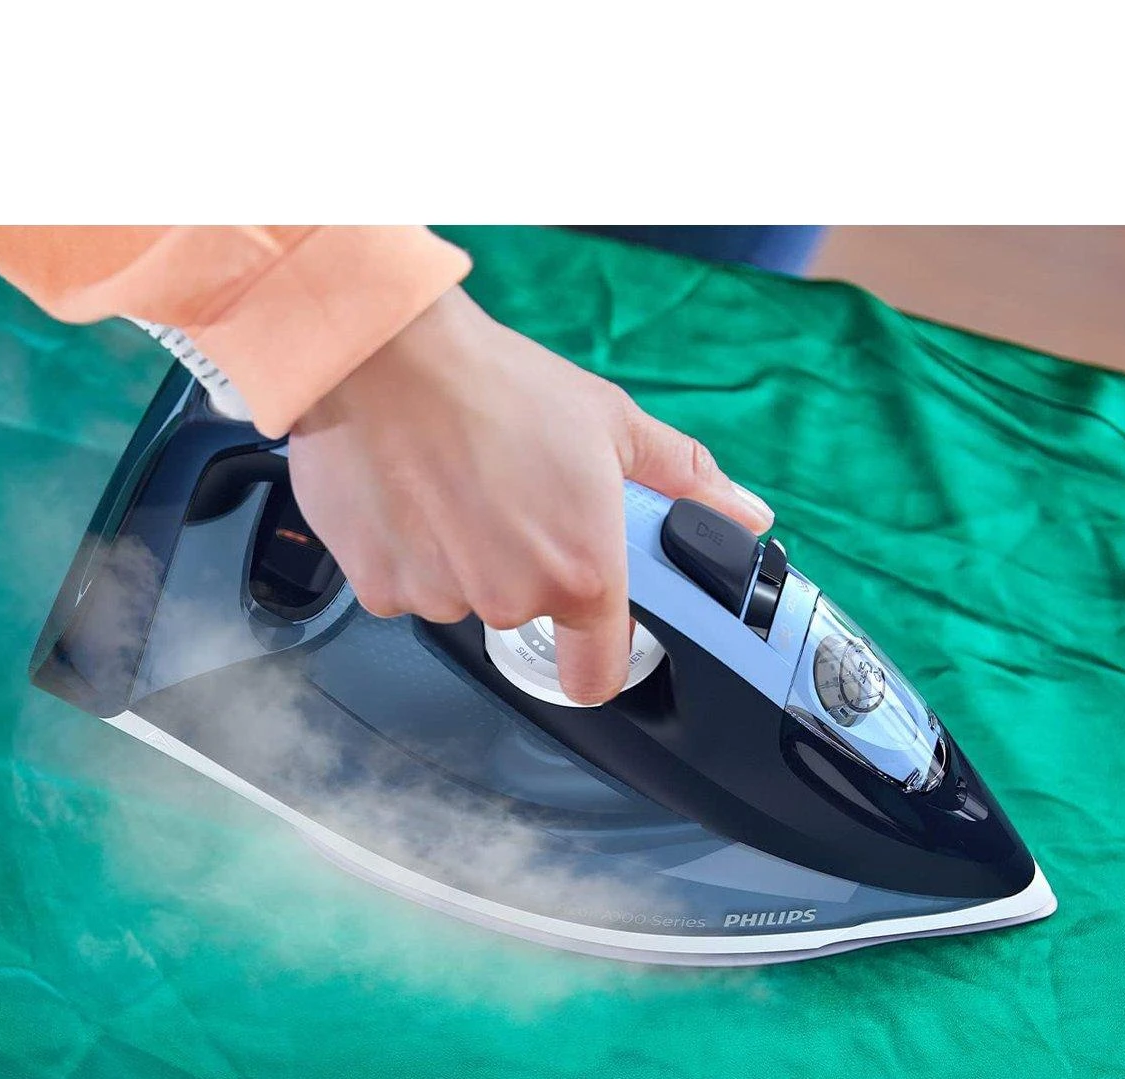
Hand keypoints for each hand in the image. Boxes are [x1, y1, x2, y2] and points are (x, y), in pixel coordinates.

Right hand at [286, 287, 772, 704]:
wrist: (382, 353)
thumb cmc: (494, 383)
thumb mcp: (611, 423)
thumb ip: (685, 482)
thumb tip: (745, 514)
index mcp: (580, 575)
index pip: (595, 677)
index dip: (596, 660)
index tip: (588, 641)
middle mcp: (511, 600)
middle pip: (522, 619)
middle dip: (520, 571)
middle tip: (511, 501)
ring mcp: (441, 598)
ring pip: (460, 598)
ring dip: (460, 560)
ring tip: (455, 485)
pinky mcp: (379, 588)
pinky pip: (404, 587)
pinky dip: (407, 553)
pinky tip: (411, 495)